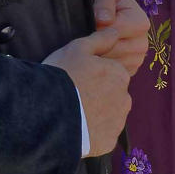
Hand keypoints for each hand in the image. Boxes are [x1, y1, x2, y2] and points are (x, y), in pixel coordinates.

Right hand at [44, 30, 132, 156]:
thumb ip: (100, 39)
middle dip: (98, 96)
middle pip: (112, 96)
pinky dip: (92, 133)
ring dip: (97, 115)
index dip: (94, 77)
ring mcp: (118, 123)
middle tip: (74, 97)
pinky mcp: (108, 142)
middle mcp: (125, 99)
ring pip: (109, 116)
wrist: (49, 115)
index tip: (77, 80)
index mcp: (120, 75)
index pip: (111, 74)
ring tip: (74, 114)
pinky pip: (102, 136)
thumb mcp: (77, 48)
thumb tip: (115, 31)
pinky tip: (76, 129)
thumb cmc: (63, 77)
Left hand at [90, 0, 150, 73]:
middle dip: (97, 46)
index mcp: (140, 22)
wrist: (105, 8)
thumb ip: (104, 0)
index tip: (88, 26)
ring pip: (114, 65)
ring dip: (99, 58)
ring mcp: (137, 58)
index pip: (116, 34)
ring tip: (89, 47)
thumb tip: (104, 19)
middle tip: (85, 39)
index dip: (98, 31)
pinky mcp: (130, 69)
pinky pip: (114, 74)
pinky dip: (103, 68)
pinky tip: (96, 57)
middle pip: (115, 52)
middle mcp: (143, 42)